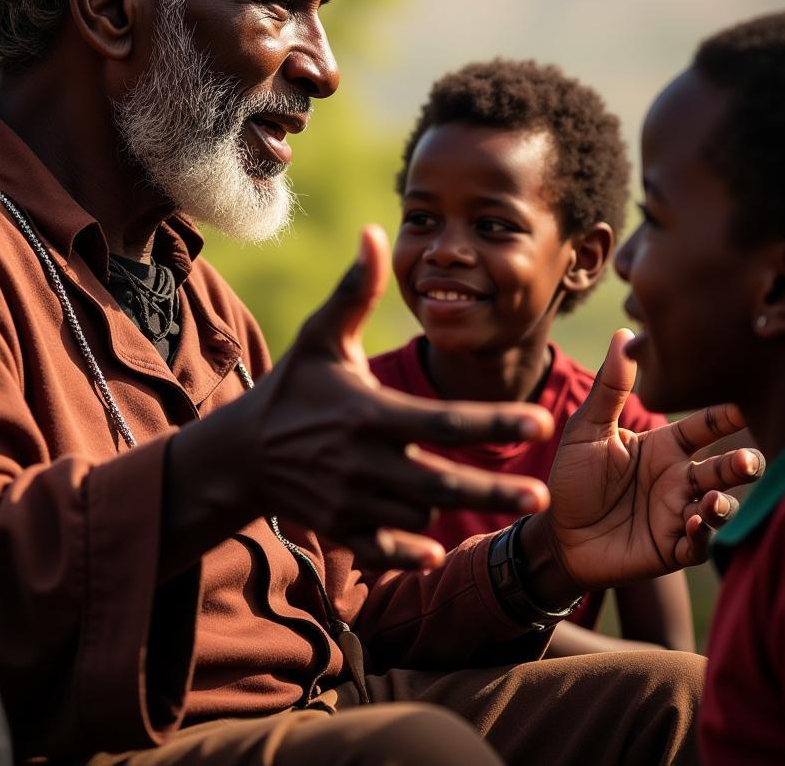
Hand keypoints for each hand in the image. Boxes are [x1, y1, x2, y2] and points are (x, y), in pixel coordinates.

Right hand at [227, 226, 555, 568]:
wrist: (241, 450)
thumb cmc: (293, 387)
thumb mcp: (320, 335)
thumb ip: (356, 290)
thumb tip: (375, 230)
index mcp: (368, 412)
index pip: (441, 420)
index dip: (492, 419)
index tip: (538, 420)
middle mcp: (363, 460)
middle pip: (441, 481)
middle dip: (493, 490)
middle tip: (543, 496)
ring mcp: (350, 499)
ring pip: (419, 512)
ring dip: (447, 506)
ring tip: (472, 494)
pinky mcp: (340, 527)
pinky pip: (386, 549)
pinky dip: (409, 552)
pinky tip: (434, 553)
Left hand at [522, 329, 763, 601]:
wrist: (556, 534)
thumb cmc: (573, 476)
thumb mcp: (587, 429)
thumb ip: (610, 387)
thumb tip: (624, 333)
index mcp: (663, 445)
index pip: (704, 426)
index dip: (725, 416)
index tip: (744, 403)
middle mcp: (679, 477)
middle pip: (724, 467)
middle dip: (743, 463)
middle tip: (749, 461)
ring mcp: (679, 513)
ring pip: (719, 506)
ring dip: (723, 503)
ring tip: (711, 500)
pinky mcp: (672, 547)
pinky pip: (700, 544)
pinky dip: (702, 535)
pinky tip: (692, 525)